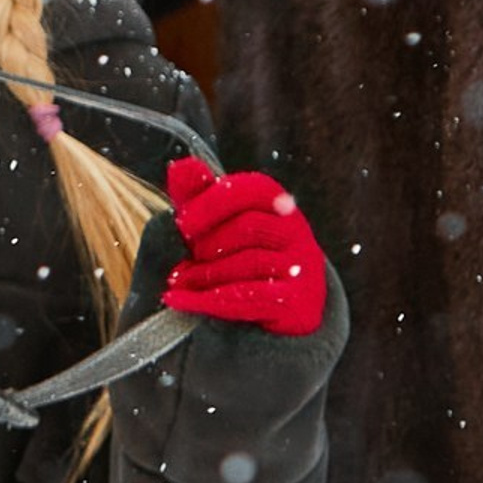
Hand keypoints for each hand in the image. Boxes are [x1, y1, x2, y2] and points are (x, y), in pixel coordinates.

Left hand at [160, 155, 327, 336]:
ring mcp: (305, 268)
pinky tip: (179, 301)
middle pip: (249, 227)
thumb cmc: (237, 259)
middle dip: (207, 245)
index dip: (213, 202)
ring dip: (204, 275)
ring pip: (249, 263)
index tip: (182, 223)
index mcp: (280, 204)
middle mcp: (298, 232)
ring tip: (177, 282)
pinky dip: (208, 300)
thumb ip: (198, 196)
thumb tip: (181, 165)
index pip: (253, 189)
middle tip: (180, 261)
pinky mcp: (301, 303)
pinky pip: (251, 298)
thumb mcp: (215, 225)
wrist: (274, 317)